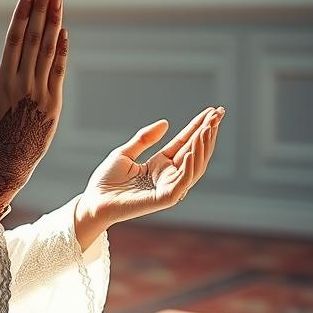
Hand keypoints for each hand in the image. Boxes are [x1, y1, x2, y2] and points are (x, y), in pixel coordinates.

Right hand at [0, 0, 66, 183]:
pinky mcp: (54, 101)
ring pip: (49, 50)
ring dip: (53, 22)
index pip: (15, 39)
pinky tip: (63, 31)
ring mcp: (41, 91)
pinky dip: (62, 49)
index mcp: (3, 81)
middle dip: (40, 8)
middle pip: (34, 38)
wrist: (11, 161)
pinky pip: (59, 70)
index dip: (23, 13)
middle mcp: (23, 83)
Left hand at [79, 106, 224, 225]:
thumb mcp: (125, 153)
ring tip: (207, 128)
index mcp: (160, 164)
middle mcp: (168, 175)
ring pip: (194, 166)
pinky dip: (189, 167)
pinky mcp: (164, 198)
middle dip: (207, 133)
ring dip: (202, 147)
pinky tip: (190, 151)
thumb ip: (144, 138)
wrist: (94, 201)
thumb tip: (166, 122)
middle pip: (194, 151)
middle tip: (218, 114)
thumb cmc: (106, 180)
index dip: (198, 127)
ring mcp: (168, 187)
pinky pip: (182, 181)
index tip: (212, 112)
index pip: (185, 142)